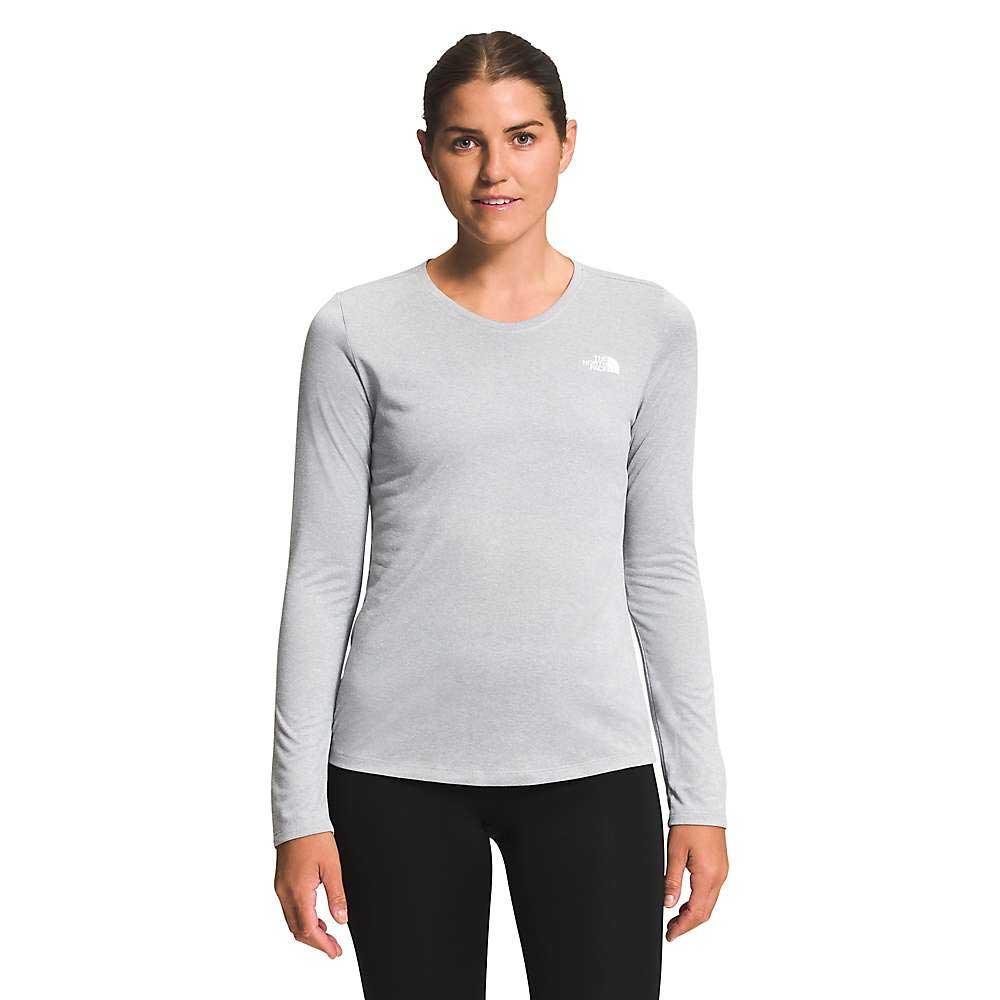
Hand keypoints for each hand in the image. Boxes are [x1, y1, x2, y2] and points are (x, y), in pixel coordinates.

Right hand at [274, 831, 348, 958]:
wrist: (297, 820)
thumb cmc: (314, 839)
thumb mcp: (332, 867)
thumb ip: (336, 896)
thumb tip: (341, 919)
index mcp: (298, 892)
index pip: (308, 930)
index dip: (322, 945)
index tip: (335, 952)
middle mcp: (285, 894)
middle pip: (298, 930)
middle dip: (316, 943)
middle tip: (334, 948)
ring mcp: (281, 889)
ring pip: (292, 922)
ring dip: (308, 932)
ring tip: (327, 935)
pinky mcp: (281, 884)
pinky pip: (289, 910)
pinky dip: (302, 919)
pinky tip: (316, 918)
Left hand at [662, 824, 727, 941]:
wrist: (702, 804)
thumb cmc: (690, 824)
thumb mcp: (675, 853)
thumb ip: (672, 881)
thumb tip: (668, 904)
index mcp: (708, 876)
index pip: (696, 912)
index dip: (683, 927)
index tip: (670, 935)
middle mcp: (719, 877)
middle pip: (705, 912)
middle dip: (688, 924)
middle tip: (671, 931)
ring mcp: (722, 872)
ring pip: (709, 903)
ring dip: (693, 914)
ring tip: (675, 919)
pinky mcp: (720, 867)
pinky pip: (711, 892)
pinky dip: (699, 902)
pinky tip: (687, 902)